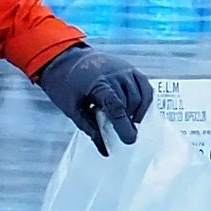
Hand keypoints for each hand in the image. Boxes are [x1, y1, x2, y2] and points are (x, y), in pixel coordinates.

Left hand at [34, 43, 152, 154]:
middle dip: (130, 121)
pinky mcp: (130, 68)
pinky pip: (145, 86)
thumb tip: (105, 151)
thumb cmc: (65, 84)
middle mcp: (115, 74)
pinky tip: (137, 112)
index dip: (124, 125)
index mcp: (98, 83)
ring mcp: (124, 69)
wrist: (65, 59)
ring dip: (137, 112)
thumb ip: (90, 129)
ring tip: (129, 123)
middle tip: (125, 134)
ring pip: (140, 96)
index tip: (129, 140)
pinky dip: (145, 100)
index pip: (116, 107)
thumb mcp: (72, 109)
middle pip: (131, 103)